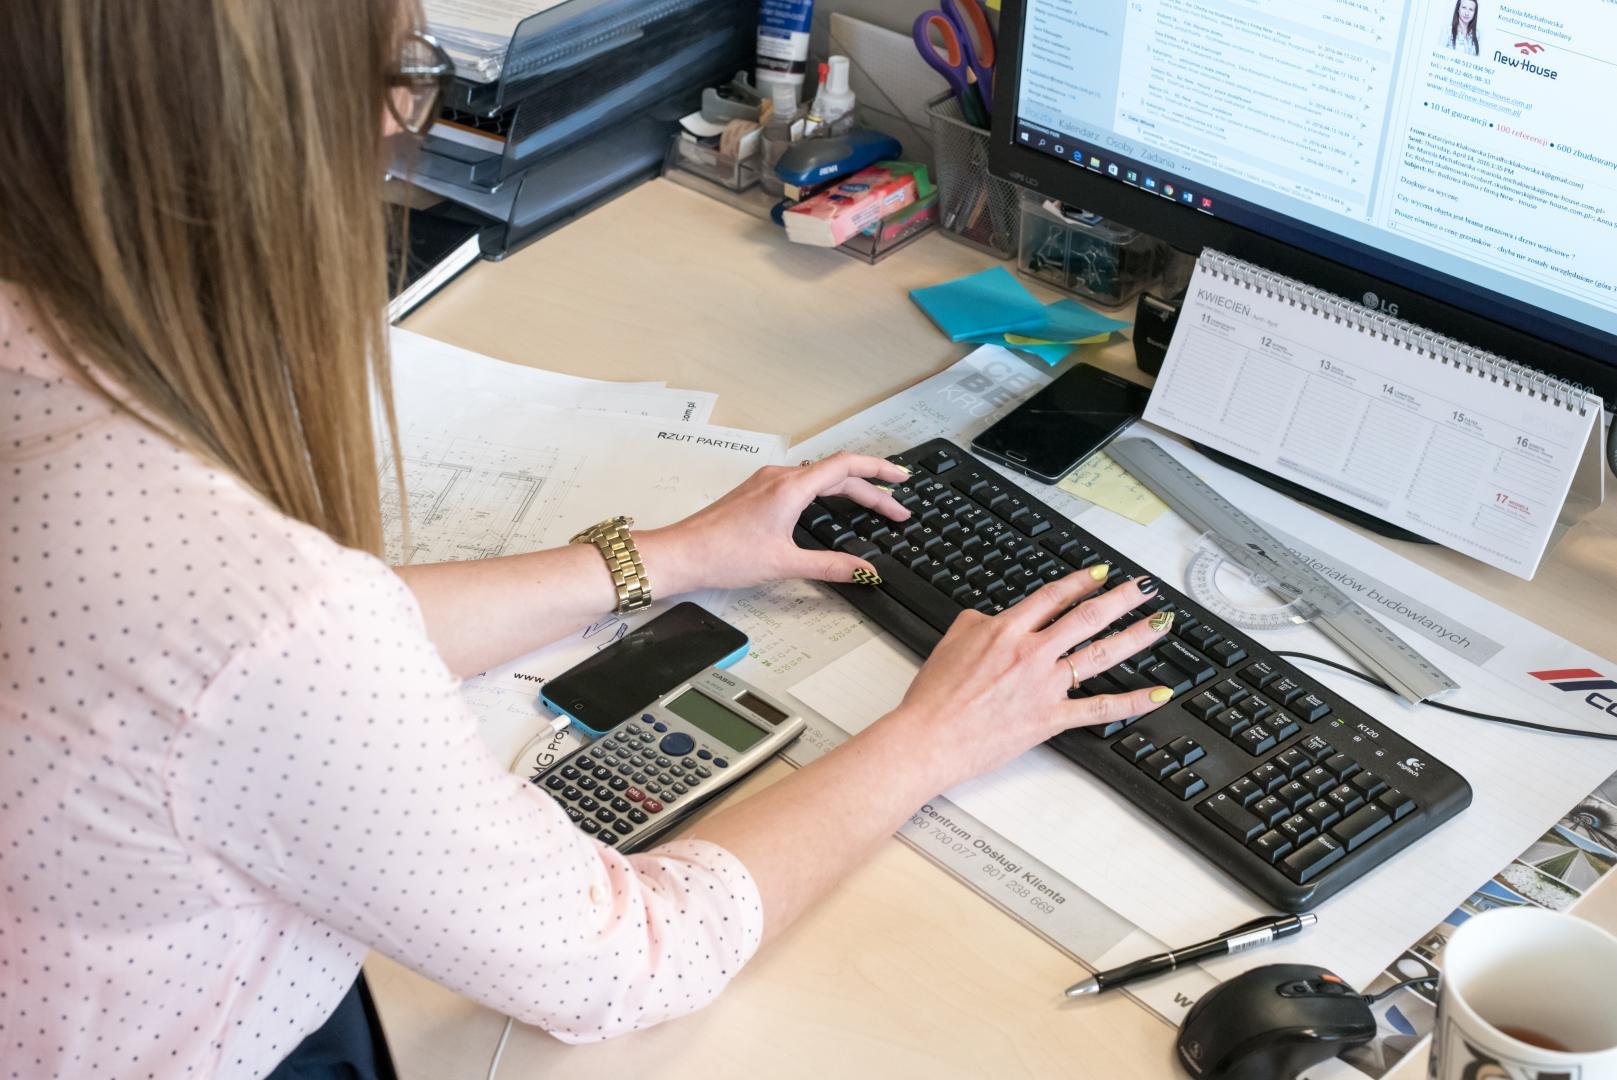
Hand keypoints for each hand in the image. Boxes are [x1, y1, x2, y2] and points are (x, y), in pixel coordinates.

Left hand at [643, 451, 912, 591]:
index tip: (903, 479)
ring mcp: (766, 482)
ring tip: (872, 506)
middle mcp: (779, 477)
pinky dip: (826, 492)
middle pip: (837, 474)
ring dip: (849, 490)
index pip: (847, 466)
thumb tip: (864, 572)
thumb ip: (831, 567)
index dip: (881, 470)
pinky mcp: (757, 492)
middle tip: (896, 512)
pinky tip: (831, 508)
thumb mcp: (785, 564)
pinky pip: (801, 483)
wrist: (682, 554)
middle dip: (872, 491)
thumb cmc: (723, 555)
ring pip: (819, 478)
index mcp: (791, 487)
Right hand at [874, 572, 1175, 791]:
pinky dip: (1133, 701)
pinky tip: (1158, 694)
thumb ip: (978, 623)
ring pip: (1101, 653)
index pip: (1053, 597)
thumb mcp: (951, 641)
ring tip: (1159, 623)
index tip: (1099, 574)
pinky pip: (1100, 708)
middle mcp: (1032, 652)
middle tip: (1142, 588)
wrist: (929, 736)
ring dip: (1135, 635)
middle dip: (1120, 598)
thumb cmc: (934, 696)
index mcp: (1007, 630)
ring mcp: (1045, 685)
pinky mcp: (1050, 719)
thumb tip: (993, 618)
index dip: (1080, 581)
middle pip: (1087, 617)